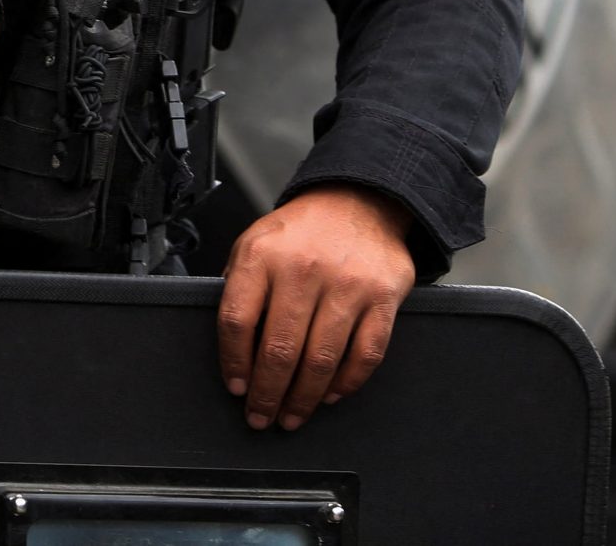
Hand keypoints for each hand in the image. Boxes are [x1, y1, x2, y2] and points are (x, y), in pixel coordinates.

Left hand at [217, 185, 416, 431]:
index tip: (235, 388)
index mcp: (262, 255)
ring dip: (303, 399)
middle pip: (279, 349)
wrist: (359, 199)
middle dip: (267, 394)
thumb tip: (232, 345)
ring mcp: (347, 284)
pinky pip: (365, 354)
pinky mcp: (383, 297)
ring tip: (292, 416)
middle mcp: (303, 269)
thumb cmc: (301, 230)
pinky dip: (347, 383)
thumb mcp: (254, 242)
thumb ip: (239, 287)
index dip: (233, 362)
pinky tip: (330, 395)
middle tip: (261, 416)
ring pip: (320, 359)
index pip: (237, 321)